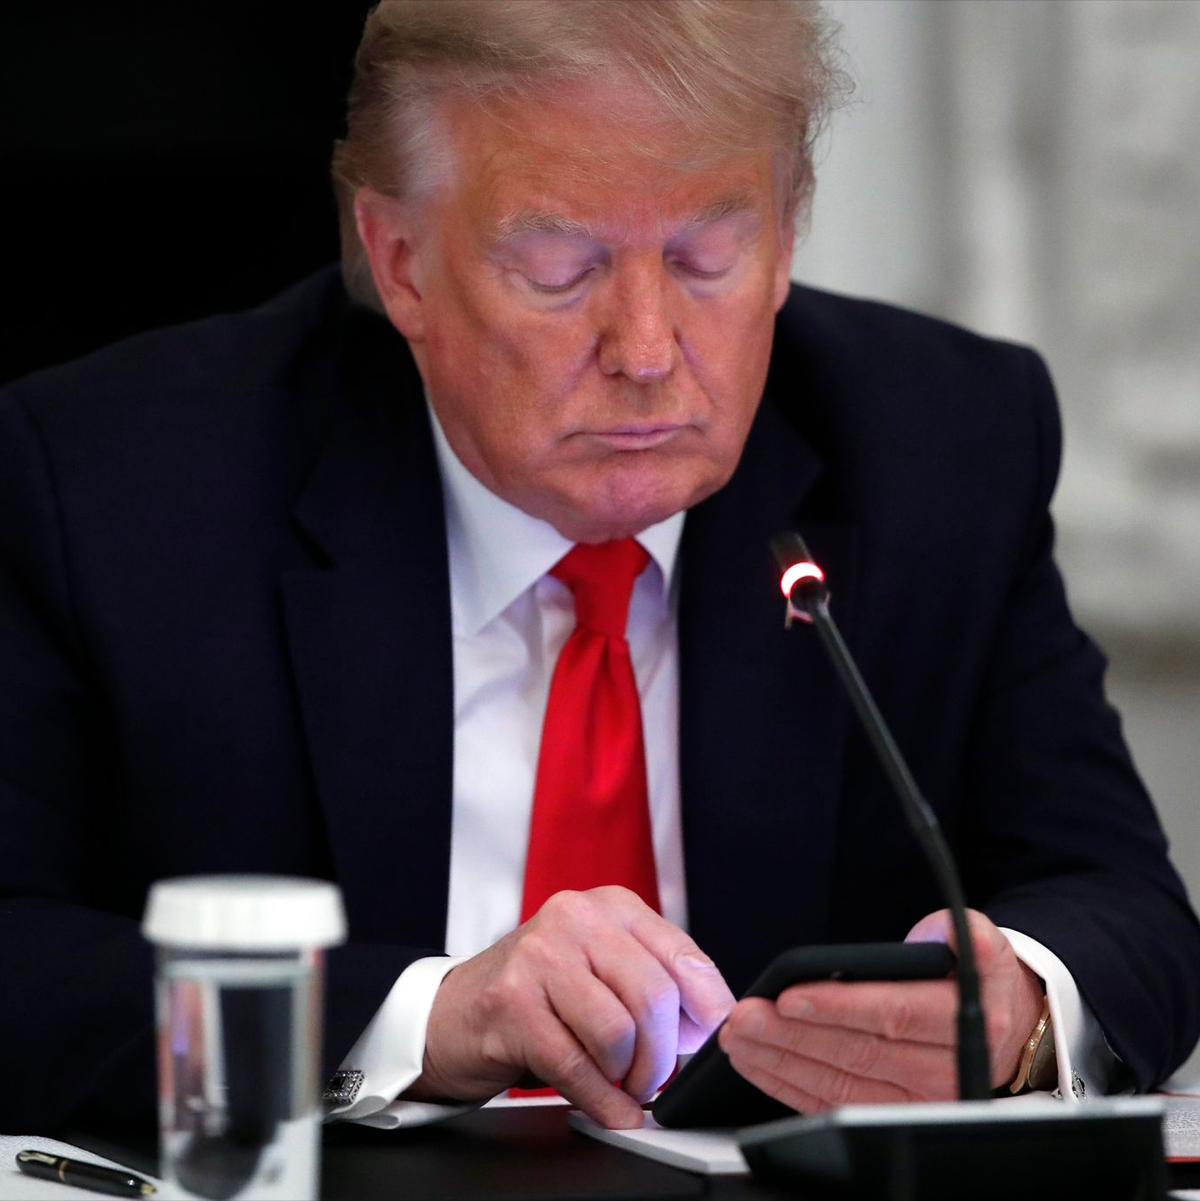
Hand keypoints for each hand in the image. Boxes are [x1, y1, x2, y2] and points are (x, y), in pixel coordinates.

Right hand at [405, 886, 734, 1127]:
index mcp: (610, 906)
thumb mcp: (602, 966)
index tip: (714, 1041)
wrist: (455, 1010)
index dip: (708, 1008)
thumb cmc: (540, 992)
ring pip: (618, 1032)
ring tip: (622, 1084)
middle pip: (654, 995)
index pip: (682, 954)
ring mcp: (539, 955)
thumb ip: (654, 980)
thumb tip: (711, 1024)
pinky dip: (603, 1101)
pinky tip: (611, 1108)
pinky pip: (577, 1065)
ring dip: (629, 1078)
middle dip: (663, 1054)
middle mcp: (576, 918)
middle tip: (655, 1077)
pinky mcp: (511, 1001)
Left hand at [718, 908, 1044, 1112]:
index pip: (893, 1015)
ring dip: (781, 1062)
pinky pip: (835, 1103)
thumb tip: (948, 933)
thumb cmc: (975, 976)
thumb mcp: (982, 943)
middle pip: (857, 1053)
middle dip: (792, 1036)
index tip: (790, 995)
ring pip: (840, 1084)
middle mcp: (946, 1069)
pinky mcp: (892, 1113)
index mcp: (967, 1022)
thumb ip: (965, 933)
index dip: (839, 1007)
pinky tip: (758, 1063)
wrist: (1003, 1026)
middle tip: (744, 1017)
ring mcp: (918, 1100)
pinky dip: (790, 1085)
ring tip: (738, 1037)